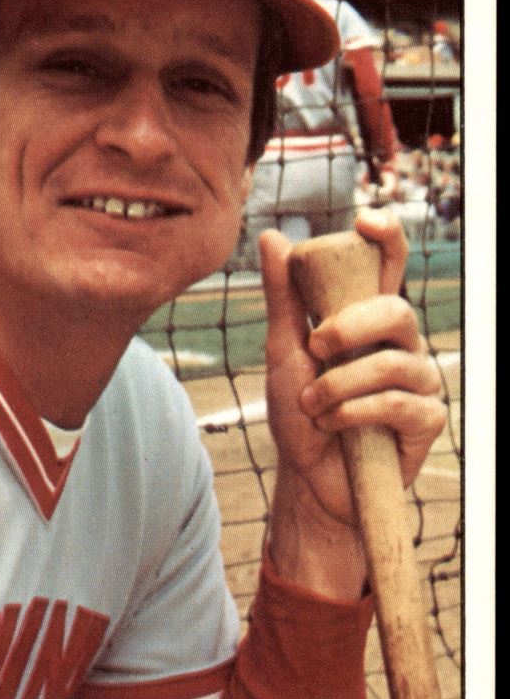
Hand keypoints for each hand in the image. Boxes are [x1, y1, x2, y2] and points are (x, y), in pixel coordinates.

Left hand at [260, 208, 446, 596]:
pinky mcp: (426, 420)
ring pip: (393, 362)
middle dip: (349, 326)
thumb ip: (282, 296)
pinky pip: (398, 404)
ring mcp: (418, 381)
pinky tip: (334, 426)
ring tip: (313, 405)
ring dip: (339, 385)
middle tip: (314, 346)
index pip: (389, 266)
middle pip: (397, 309)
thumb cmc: (299, 411)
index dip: (388, 237)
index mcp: (368, 319)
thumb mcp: (282, 349)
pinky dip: (354, 414)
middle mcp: (400, 343)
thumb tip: (271, 236)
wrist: (306, 477)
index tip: (364, 221)